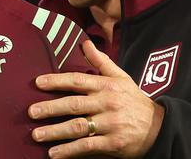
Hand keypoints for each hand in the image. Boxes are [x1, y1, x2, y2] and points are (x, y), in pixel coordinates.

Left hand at [29, 40, 164, 157]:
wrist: (158, 127)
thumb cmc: (135, 101)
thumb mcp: (121, 78)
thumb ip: (101, 62)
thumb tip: (85, 43)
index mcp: (107, 86)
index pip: (77, 81)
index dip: (56, 81)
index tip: (38, 83)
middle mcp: (107, 103)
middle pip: (74, 104)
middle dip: (50, 108)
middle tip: (31, 112)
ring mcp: (110, 124)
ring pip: (78, 127)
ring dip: (55, 132)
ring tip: (36, 135)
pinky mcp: (112, 143)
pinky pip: (87, 147)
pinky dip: (69, 151)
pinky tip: (54, 154)